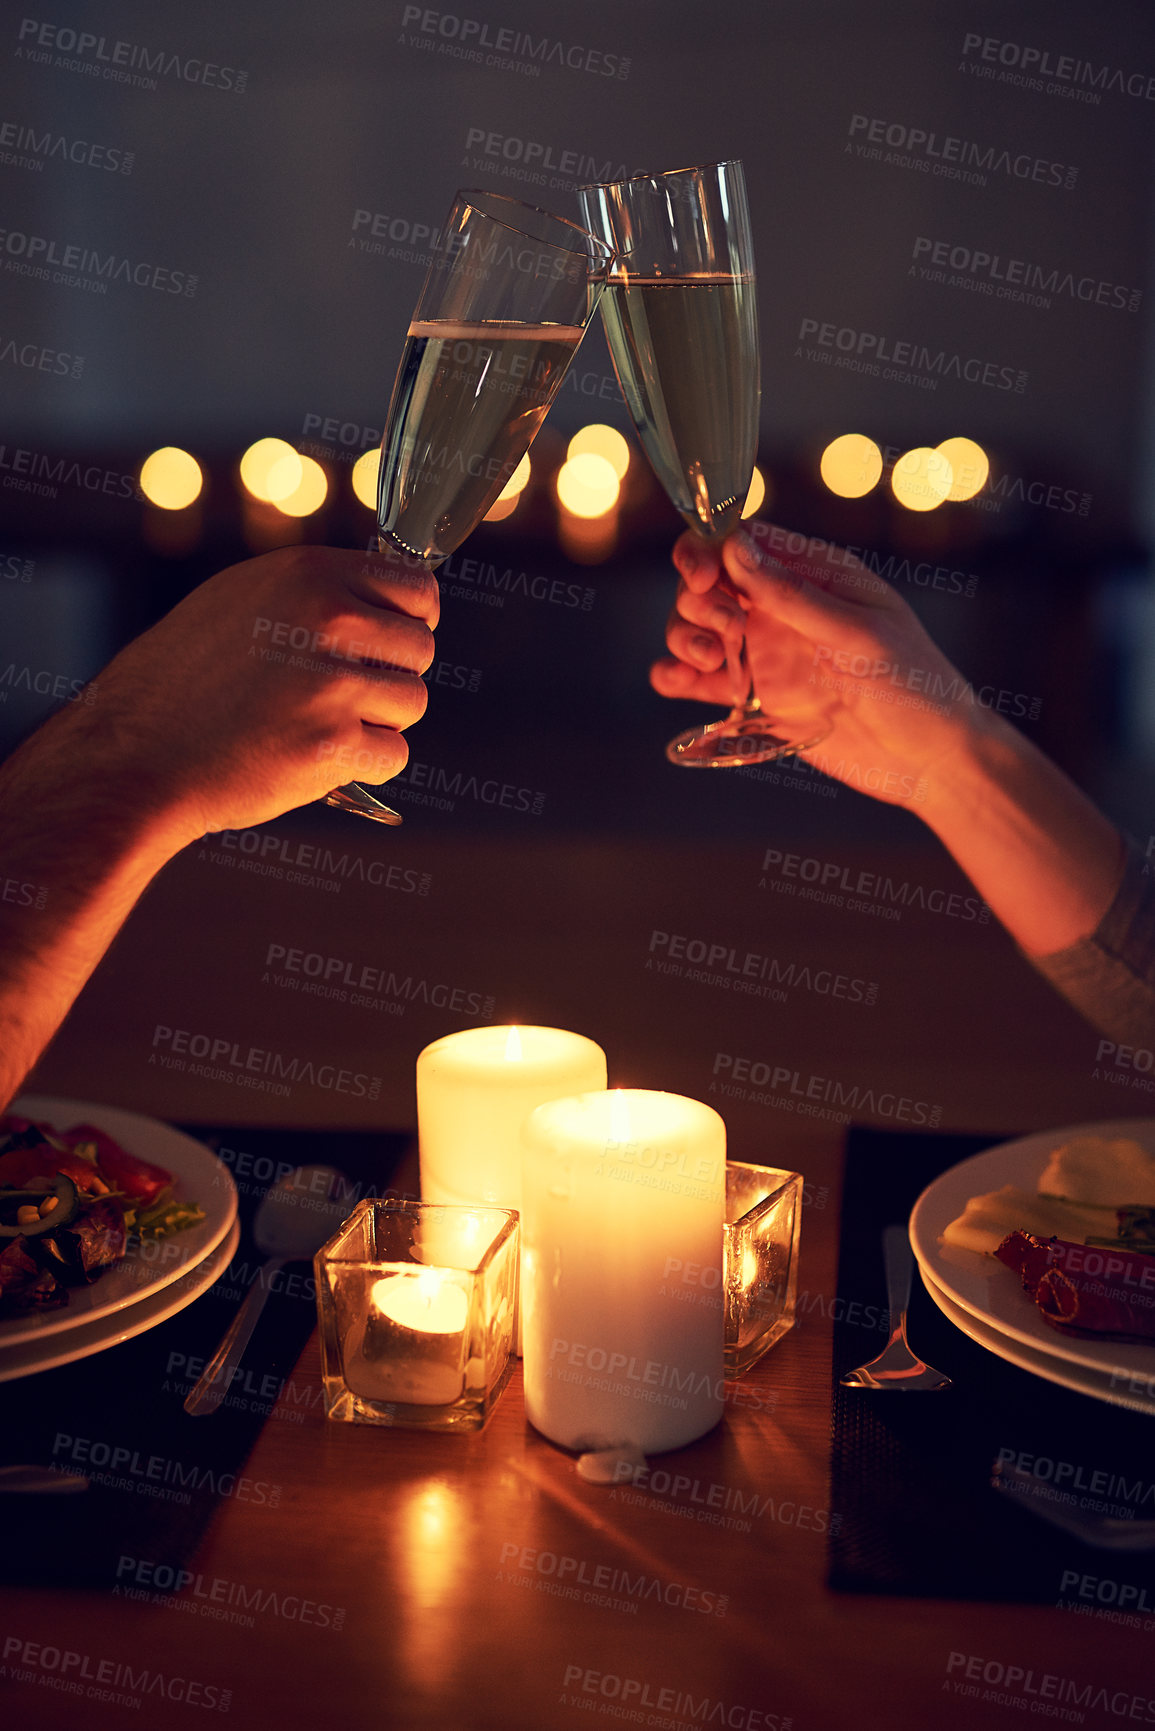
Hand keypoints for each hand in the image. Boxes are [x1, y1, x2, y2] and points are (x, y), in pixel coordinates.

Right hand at [11, 544, 436, 846]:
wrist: (136, 754)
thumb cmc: (182, 683)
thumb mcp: (241, 600)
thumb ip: (312, 593)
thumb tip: (378, 601)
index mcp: (309, 574)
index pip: (417, 589)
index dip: (414, 621)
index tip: (395, 642)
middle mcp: (328, 619)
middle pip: (421, 650)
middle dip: (391, 677)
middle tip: (341, 696)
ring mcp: (332, 682)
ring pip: (412, 703)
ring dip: (378, 723)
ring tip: (317, 725)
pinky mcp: (332, 743)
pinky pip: (394, 755)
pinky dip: (363, 765)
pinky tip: (315, 758)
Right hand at [651, 519, 986, 808]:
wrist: (928, 759)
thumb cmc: (915, 684)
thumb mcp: (859, 633)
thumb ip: (794, 594)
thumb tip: (736, 549)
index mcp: (814, 574)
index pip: (743, 541)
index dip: (708, 550)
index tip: (703, 578)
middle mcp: (782, 608)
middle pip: (707, 583)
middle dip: (696, 600)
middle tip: (724, 633)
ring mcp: (765, 652)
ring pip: (695, 628)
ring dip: (682, 637)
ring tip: (707, 662)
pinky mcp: (753, 698)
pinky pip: (697, 680)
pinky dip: (674, 677)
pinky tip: (676, 683)